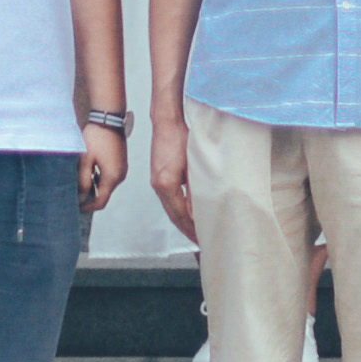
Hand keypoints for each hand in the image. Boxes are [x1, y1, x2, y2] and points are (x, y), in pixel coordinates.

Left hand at [75, 123, 127, 213]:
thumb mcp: (85, 161)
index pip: (100, 202)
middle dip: (90, 197)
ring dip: (94, 187)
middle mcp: (120, 176)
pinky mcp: (121, 163)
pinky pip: (110, 178)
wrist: (108, 119)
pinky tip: (89, 171)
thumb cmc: (96, 138)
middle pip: (104, 195)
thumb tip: (81, 198)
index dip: (87, 207)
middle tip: (75, 193)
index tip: (75, 207)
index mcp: (112, 177)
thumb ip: (84, 181)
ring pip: (107, 186)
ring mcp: (122, 169)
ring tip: (80, 180)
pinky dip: (100, 179)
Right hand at [148, 113, 195, 236]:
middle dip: (186, 229)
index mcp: (166, 184)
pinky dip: (178, 208)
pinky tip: (187, 211)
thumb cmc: (180, 136)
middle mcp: (158, 185)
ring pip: (170, 208)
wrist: (167, 120)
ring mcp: (157, 180)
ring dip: (182, 220)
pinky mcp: (159, 175)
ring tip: (194, 230)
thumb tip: (203, 206)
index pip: (179, 214)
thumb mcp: (194, 164)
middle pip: (173, 215)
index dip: (191, 228)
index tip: (201, 238)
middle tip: (199, 241)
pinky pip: (169, 199)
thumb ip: (197, 187)